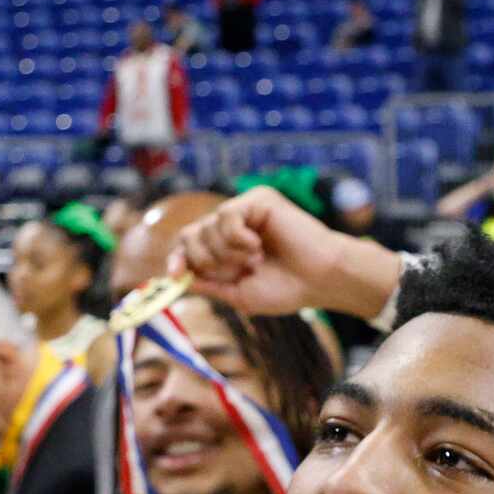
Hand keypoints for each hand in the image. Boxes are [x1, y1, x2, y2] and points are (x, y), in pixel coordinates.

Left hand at [170, 187, 402, 319]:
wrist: (319, 280)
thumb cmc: (286, 289)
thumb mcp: (238, 294)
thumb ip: (208, 285)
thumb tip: (178, 277)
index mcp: (226, 247)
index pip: (188, 246)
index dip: (178, 259)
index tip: (175, 275)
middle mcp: (231, 226)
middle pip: (191, 236)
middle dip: (207, 262)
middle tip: (236, 272)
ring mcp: (244, 210)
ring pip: (207, 227)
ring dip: (227, 254)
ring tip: (255, 260)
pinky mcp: (257, 199)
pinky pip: (226, 215)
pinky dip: (237, 238)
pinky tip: (257, 246)